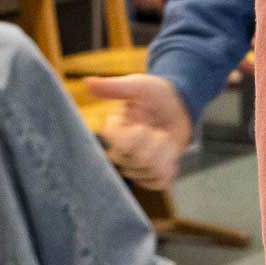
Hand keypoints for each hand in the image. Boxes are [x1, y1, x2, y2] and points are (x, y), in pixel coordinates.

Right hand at [87, 73, 191, 191]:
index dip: (136, 135)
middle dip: (154, 143)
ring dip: (165, 152)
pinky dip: (170, 167)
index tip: (142, 124)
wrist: (179, 106)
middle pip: (137, 160)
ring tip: (164, 138)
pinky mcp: (152, 177)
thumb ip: (113, 87)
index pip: (119, 144)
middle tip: (158, 130)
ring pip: (150, 170)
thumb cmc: (156, 95)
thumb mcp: (138, 85)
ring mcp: (136, 168)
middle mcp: (120, 153)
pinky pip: (161, 182)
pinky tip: (169, 153)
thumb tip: (86, 82)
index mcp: (114, 133)